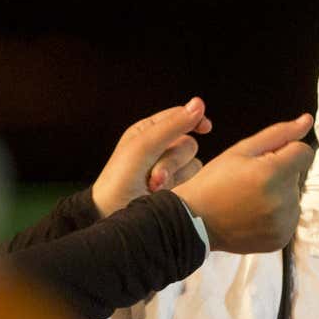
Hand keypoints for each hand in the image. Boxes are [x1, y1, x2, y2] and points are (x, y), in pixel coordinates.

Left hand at [91, 97, 213, 216]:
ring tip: (153, 188)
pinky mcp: (177, 187)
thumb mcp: (144, 146)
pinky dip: (181, 187)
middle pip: (189, 144)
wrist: (113, 214)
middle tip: (154, 177)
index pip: (180, 116)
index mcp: (148, 131)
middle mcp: (160, 147)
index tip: (206, 128)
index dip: (195, 120)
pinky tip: (165, 194)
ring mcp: (169, 169)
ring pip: (194, 163)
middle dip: (174, 161)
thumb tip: (199, 103)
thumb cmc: (121, 179)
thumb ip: (173, 125)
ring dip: (175, 176)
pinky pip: (194, 180)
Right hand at [172, 113, 313, 253]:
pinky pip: (289, 219)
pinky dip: (276, 215)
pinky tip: (254, 215)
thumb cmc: (214, 183)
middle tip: (248, 183)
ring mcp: (283, 223)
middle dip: (280, 174)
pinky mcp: (281, 239)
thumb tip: (307, 121)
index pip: (304, 153)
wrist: (194, 221)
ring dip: (279, 195)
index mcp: (273, 173)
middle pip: (298, 176)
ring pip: (294, 198)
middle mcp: (282, 200)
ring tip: (249, 200)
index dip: (286, 152)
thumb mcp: (241, 150)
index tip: (265, 161)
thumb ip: (279, 134)